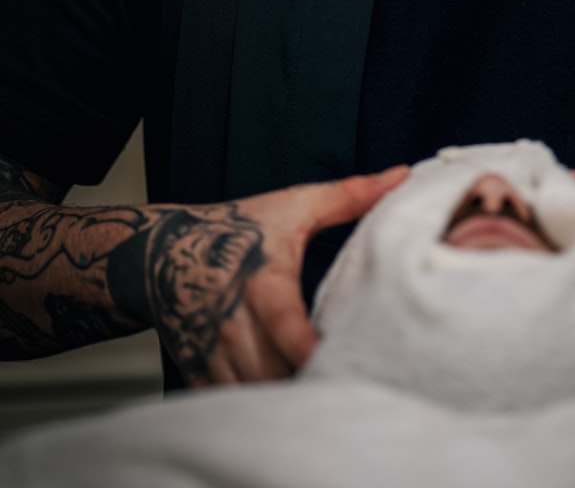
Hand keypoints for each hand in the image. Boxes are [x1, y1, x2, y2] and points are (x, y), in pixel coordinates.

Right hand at [140, 168, 407, 386]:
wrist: (164, 249)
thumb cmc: (238, 226)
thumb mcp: (293, 206)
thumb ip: (349, 196)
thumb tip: (402, 175)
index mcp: (263, 283)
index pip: (288, 329)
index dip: (313, 353)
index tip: (343, 362)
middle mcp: (233, 323)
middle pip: (276, 374)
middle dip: (310, 384)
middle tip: (350, 385)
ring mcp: (212, 351)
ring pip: (254, 395)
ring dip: (285, 399)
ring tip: (322, 395)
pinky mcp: (198, 371)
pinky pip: (229, 404)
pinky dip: (256, 407)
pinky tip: (284, 402)